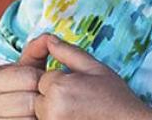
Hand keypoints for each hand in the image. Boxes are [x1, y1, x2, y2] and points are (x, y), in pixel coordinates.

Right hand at [0, 38, 50, 119]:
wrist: (1, 115)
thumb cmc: (18, 90)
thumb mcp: (24, 69)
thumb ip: (36, 51)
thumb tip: (49, 37)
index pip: (31, 77)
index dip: (43, 79)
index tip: (42, 83)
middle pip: (31, 100)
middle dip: (42, 99)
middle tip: (42, 98)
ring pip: (30, 118)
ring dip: (40, 115)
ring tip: (37, 110)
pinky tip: (33, 118)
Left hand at [27, 35, 151, 119]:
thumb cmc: (114, 98)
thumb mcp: (95, 68)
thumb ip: (69, 52)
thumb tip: (50, 40)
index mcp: (59, 87)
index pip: (43, 77)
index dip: (61, 79)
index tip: (77, 86)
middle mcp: (49, 108)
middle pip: (37, 95)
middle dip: (52, 93)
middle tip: (77, 98)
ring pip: (38, 110)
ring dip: (52, 107)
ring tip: (75, 109)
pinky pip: (43, 119)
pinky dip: (55, 116)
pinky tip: (73, 115)